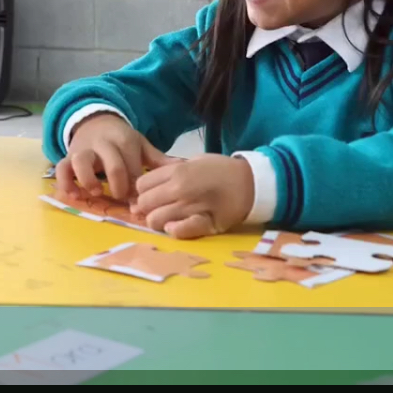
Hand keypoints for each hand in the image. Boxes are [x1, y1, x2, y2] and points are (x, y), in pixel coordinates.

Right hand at [55, 114, 173, 200]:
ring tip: (97, 192)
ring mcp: (83, 149)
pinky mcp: (68, 156)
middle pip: (112, 162)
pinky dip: (65, 182)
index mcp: (124, 140)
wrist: (95, 122)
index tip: (141, 200)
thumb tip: (183, 169)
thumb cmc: (121, 141)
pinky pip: (61, 168)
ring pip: (81, 161)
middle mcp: (103, 143)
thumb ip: (158, 160)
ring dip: (89, 179)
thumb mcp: (140, 146)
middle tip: (122, 197)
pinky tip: (73, 195)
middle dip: (119, 183)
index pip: (133, 164)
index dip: (137, 185)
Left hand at [131, 154, 253, 238]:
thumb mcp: (193, 161)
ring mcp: (192, 207)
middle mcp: (180, 189)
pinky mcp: (205, 224)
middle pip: (144, 204)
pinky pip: (180, 231)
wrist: (251, 182)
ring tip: (167, 218)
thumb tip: (145, 187)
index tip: (151, 194)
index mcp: (177, 171)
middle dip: (146, 208)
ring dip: (157, 221)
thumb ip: (169, 172)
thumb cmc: (220, 170)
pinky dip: (174, 230)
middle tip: (157, 208)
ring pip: (156, 220)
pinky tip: (176, 227)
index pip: (141, 185)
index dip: (143, 191)